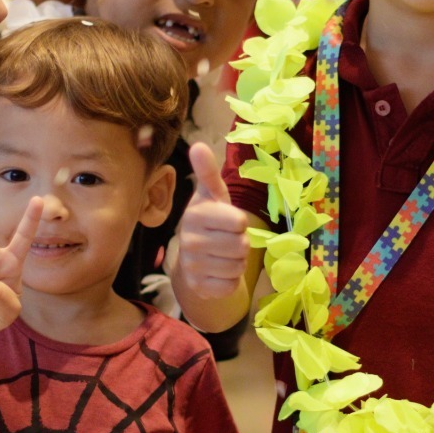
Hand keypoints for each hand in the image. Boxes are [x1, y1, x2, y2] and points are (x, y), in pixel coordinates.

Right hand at [176, 142, 249, 298]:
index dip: (239, 223)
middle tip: (227, 240)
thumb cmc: (209, 222)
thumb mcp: (212, 197)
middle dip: (241, 244)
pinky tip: (219, 271)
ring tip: (223, 255)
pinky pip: (231, 285)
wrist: (192, 260)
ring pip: (239, 266)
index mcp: (196, 216)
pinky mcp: (200, 287)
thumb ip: (208, 173)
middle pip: (242, 246)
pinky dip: (231, 280)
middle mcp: (190, 242)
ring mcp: (193, 267)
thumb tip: (198, 145)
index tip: (228, 222)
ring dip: (237, 262)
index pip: (239, 222)